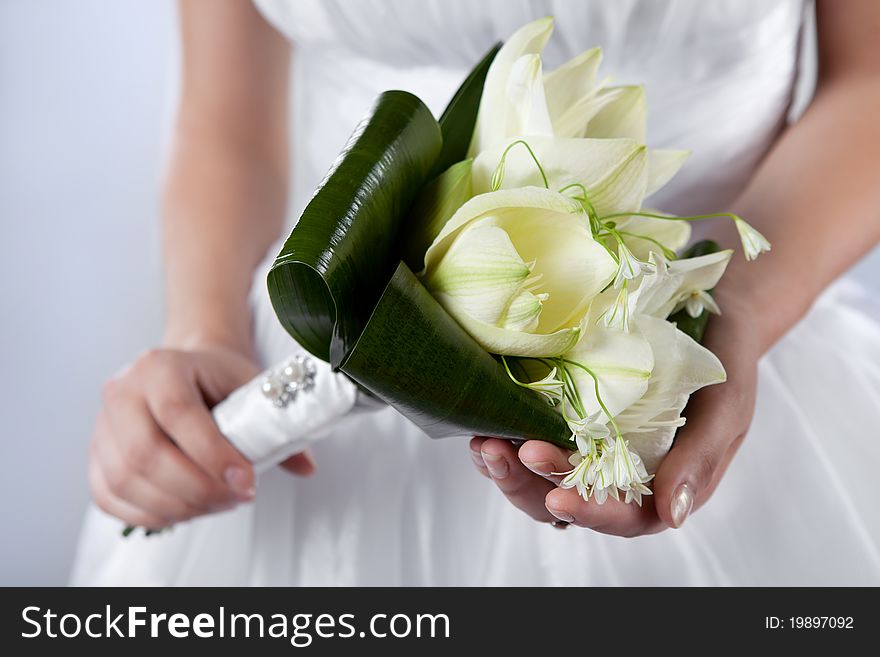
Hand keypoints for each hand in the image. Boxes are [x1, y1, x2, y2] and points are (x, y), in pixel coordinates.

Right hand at [89, 344, 314, 529]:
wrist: (189, 371)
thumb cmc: (220, 379)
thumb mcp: (251, 387)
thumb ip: (276, 426)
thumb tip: (306, 467)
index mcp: (159, 366)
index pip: (178, 414)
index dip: (212, 455)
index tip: (246, 481)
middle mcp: (121, 391)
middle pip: (145, 454)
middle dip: (197, 488)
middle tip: (237, 498)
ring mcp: (102, 425)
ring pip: (125, 481)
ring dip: (178, 506)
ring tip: (218, 504)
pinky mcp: (96, 455)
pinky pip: (111, 497)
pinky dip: (151, 514)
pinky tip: (188, 510)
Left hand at [470, 307, 759, 536]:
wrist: (710, 313)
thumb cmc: (726, 364)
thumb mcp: (725, 409)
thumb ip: (700, 461)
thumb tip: (673, 516)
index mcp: (661, 485)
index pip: (623, 516)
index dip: (590, 512)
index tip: (559, 496)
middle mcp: (618, 473)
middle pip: (568, 502)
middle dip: (530, 486)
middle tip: (502, 454)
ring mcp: (588, 444)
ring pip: (539, 478)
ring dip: (508, 467)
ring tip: (484, 443)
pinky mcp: (567, 414)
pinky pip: (531, 434)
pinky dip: (506, 431)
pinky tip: (486, 419)